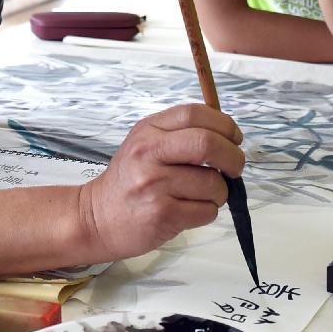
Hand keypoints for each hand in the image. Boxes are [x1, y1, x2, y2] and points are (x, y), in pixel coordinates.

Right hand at [79, 103, 244, 260]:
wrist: (96, 218)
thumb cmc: (130, 179)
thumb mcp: (146, 142)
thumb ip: (180, 133)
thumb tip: (228, 136)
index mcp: (149, 130)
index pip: (195, 114)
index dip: (224, 124)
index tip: (235, 137)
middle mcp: (149, 153)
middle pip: (208, 144)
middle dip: (233, 157)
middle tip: (235, 167)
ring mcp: (154, 184)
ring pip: (213, 184)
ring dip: (220, 192)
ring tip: (204, 194)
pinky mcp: (161, 214)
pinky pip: (206, 211)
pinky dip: (208, 211)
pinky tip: (191, 210)